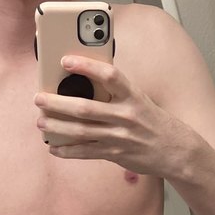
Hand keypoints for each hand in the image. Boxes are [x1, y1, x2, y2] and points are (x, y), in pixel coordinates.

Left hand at [34, 55, 192, 175]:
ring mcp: (120, 137)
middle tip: (39, 98)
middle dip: (58, 103)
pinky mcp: (116, 154)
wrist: (176, 151)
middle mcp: (126, 115)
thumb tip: (83, 83)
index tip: (66, 60)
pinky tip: (54, 148)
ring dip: (57, 127)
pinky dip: (68, 151)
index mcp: (133, 95)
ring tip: (41, 122)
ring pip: (81, 131)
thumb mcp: (139, 99)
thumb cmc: (153, 120)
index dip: (86, 66)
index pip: (110, 76)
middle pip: (85, 108)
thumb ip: (115, 92)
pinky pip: (86, 152)